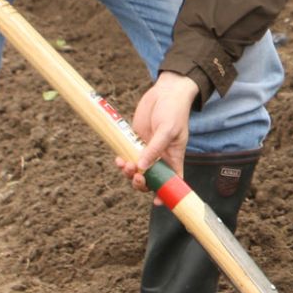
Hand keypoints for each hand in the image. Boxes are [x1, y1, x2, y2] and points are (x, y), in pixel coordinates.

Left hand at [119, 71, 200, 189]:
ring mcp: (147, 151)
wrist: (165, 92)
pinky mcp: (135, 142)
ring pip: (136, 172)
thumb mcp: (168, 130)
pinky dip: (122, 162)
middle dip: (141, 184)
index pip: (172, 182)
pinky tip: (119, 158)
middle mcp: (160, 158)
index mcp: (174, 158)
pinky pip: (128, 158)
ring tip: (124, 164)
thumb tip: (142, 167)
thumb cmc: (174, 110)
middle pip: (150, 181)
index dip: (166, 194)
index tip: (157, 201)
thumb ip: (155, 149)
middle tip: (136, 176)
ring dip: (129, 173)